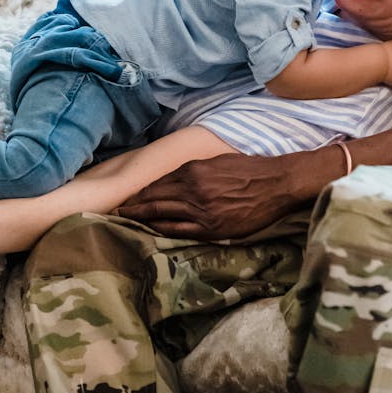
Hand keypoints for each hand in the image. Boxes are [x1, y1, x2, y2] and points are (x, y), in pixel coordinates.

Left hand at [116, 150, 326, 238]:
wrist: (276, 184)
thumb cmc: (250, 169)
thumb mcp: (218, 161)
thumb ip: (196, 170)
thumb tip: (178, 177)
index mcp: (194, 170)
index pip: (159, 183)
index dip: (141, 191)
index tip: (128, 195)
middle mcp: (193, 189)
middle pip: (155, 199)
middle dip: (134, 205)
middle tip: (115, 210)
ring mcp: (201, 210)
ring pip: (162, 215)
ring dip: (142, 218)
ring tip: (126, 221)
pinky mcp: (212, 228)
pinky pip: (180, 230)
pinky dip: (162, 230)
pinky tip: (151, 231)